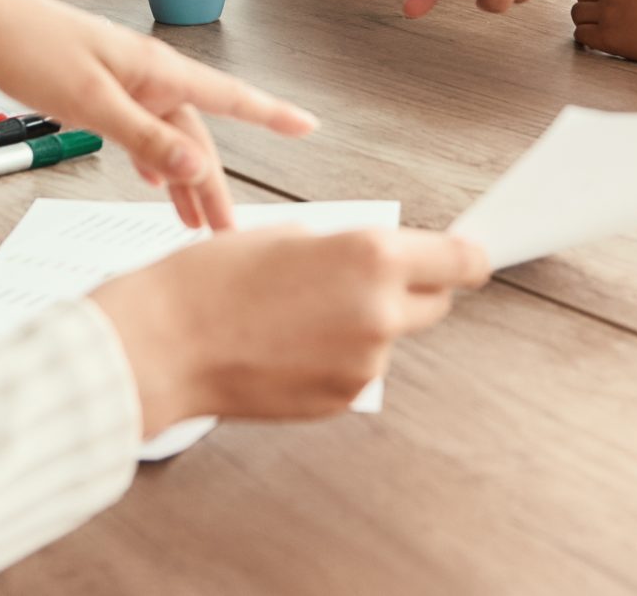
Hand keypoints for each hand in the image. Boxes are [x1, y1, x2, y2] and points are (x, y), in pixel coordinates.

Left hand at [0, 0, 315, 229]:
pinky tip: (151, 178)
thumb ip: (145, 136)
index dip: (271, 114)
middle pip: (194, 134)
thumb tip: (195, 167)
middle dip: (213, 183)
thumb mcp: (91, 101)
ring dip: (180, 178)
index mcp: (155, 69)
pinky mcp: (94, 87)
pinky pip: (138, 128)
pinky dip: (150, 156)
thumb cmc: (29, 49)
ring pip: (165, 136)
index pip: (228, 96)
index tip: (307, 125)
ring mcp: (121, 79)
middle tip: (228, 233)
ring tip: (193, 223)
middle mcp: (146, 72)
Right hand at [91, 226, 489, 436]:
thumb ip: (349, 247)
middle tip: (365, 277)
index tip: (472, 254)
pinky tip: (289, 343)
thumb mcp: (291, 234)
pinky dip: (337, 355)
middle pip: (437, 303)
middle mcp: (379, 314)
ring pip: (390, 337)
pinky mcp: (340, 401)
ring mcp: (363, 365)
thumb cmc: (212, 281)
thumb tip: (382, 257)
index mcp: (372, 259)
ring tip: (299, 312)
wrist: (164, 344)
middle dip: (415, 287)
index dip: (469, 255)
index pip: (461, 261)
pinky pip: (358, 369)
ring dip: (365, 323)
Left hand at [569, 0, 636, 64]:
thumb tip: (627, 3)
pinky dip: (585, 40)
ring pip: (577, 14)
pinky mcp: (609, 36)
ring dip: (584, 23)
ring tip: (597, 35)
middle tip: (597, 24)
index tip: (603, 9)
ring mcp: (609, 12)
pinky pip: (581, 34)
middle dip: (588, 9)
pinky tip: (597, 46)